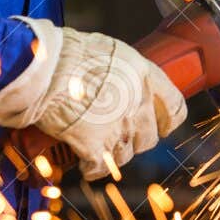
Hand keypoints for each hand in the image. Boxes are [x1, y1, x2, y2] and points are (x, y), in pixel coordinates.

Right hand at [0, 19, 185, 180]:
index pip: (175, 108)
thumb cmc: (69, 52)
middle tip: (117, 133)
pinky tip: (83, 163)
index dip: (167, 120)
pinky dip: (91, 169)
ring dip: (113, 154)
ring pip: (126, 155)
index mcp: (145, 77)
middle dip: (135, 138)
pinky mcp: (96, 147)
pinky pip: (99, 169)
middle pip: (150, 137)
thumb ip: (125, 70)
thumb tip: (124, 79)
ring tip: (97, 146)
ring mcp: (119, 128)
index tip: (160, 124)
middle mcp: (138, 104)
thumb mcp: (109, 51)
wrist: (43, 68)